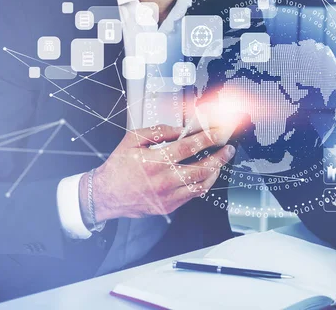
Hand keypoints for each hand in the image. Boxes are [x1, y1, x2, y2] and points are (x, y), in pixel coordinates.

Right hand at [79, 124, 235, 224]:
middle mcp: (164, 179)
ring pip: (201, 184)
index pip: (189, 147)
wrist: (106, 195)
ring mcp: (168, 195)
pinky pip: (193, 195)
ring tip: (220, 161)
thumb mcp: (132, 140)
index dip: (208, 138)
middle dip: (220, 157)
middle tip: (229, 149)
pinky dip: (203, 183)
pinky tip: (206, 175)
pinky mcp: (170, 206)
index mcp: (155, 160)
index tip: (220, 132)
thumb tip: (180, 129)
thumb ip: (158, 132)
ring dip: (215, 171)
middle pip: (201, 168)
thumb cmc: (119, 166)